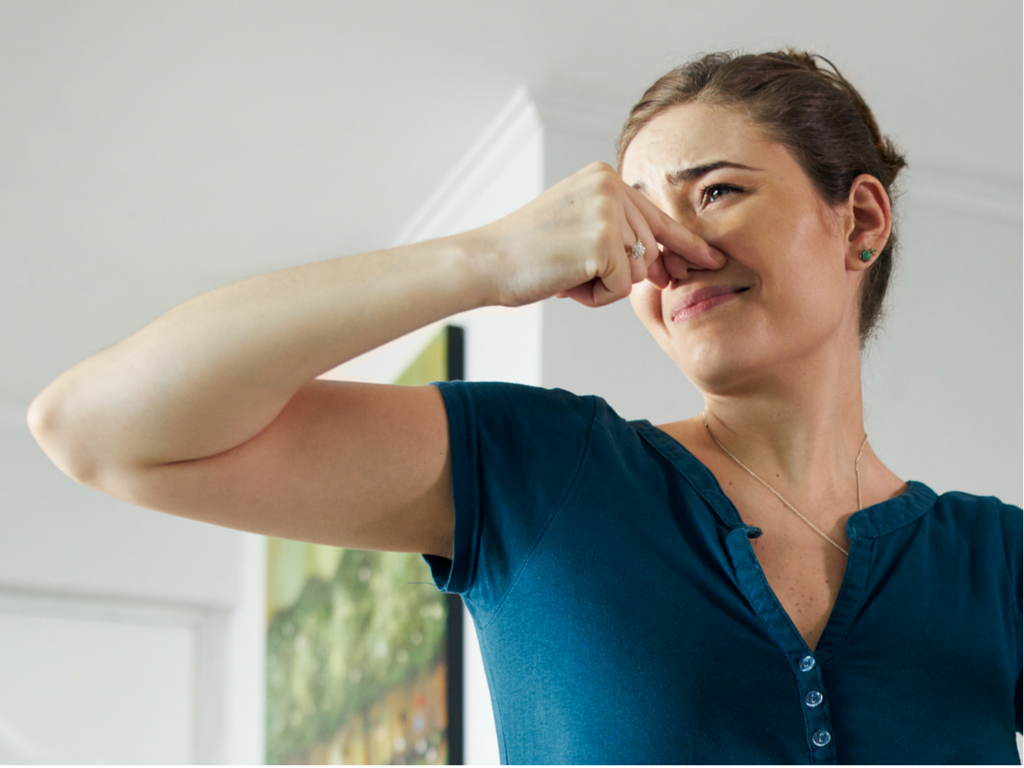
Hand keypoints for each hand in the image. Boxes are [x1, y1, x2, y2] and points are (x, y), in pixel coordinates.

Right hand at [474, 162, 724, 307]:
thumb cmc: (527, 254)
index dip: (686, 244)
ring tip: (564, 274)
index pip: (656, 216)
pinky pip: (623, 288)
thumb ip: (617, 233)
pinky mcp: (604, 242)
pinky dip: (596, 297)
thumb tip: (663, 265)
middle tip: (573, 271)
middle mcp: (610, 186)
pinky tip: (566, 282)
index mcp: (604, 176)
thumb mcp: (576, 226)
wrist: (487, 262)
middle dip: (623, 274)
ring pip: (637, 271)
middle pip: (649, 249)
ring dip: (603, 286)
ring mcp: (608, 212)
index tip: (711, 258)